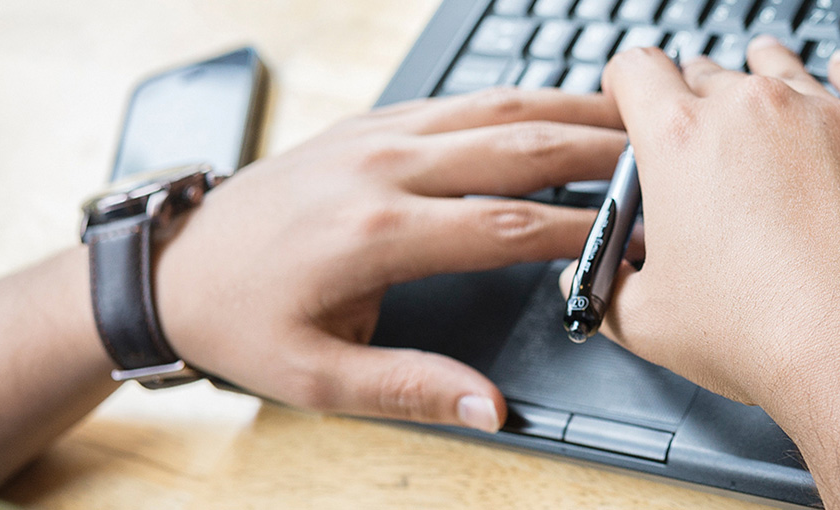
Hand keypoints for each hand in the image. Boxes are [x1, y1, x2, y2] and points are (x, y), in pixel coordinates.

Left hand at [151, 88, 625, 430]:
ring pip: (495, 108)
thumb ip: (409, 389)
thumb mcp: (317, 378)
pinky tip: (564, 110)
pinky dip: (523, 102)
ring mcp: (377, 134)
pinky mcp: (373, 121)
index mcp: (374, 234)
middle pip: (515, 147)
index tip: (633, 244)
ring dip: (570, 111)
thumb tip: (489, 409)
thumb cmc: (243, 322)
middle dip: (597, 154)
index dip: (577, 233)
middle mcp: (380, 167)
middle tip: (664, 165)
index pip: (503, 226)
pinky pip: (462, 101)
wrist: (175, 264)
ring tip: (634, 123)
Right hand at [577, 39, 839, 408]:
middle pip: (709, 74)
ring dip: (764, 78)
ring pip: (782, 71)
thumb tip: (602, 279)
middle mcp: (753, 110)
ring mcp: (824, 115)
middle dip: (696, 99)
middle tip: (700, 141)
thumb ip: (612, 286)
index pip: (638, 71)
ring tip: (763, 94)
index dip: (628, 83)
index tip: (633, 98)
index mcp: (681, 140)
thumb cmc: (764, 334)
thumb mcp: (649, 322)